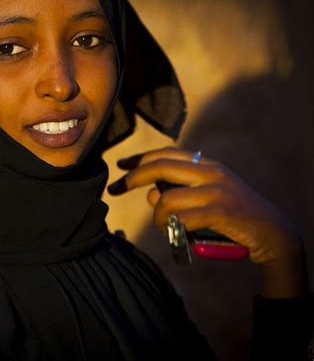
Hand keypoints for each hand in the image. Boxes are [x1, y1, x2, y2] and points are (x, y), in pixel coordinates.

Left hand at [107, 146, 307, 296]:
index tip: (120, 165)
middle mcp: (209, 171)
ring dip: (156, 216)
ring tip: (162, 226)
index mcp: (206, 164)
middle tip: (115, 188)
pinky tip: (177, 234)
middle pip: (160, 166)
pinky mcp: (219, 211)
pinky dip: (172, 229)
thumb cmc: (234, 214)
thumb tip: (150, 195)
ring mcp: (215, 190)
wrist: (273, 231)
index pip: (165, 153)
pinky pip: (180, 218)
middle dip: (133, 177)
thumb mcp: (206, 195)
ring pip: (166, 198)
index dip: (139, 158)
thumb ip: (179, 191)